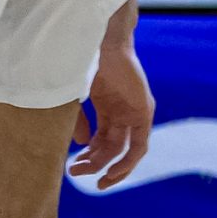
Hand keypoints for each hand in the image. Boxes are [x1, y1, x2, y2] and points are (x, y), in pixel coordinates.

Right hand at [70, 31, 154, 189]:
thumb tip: (81, 145)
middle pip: (112, 148)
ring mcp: (135, 112)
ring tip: (91, 177)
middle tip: (75, 172)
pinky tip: (114, 171)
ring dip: (109, 165)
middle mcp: (123, 112)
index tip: (72, 167)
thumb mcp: (76, 98)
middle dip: (94, 163)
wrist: (100, 41)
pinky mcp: (144, 111)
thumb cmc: (85, 64)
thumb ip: (79, 121)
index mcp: (108, 108)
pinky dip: (129, 160)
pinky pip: (140, 143)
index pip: (102, 140)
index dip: (89, 157)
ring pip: (126, 149)